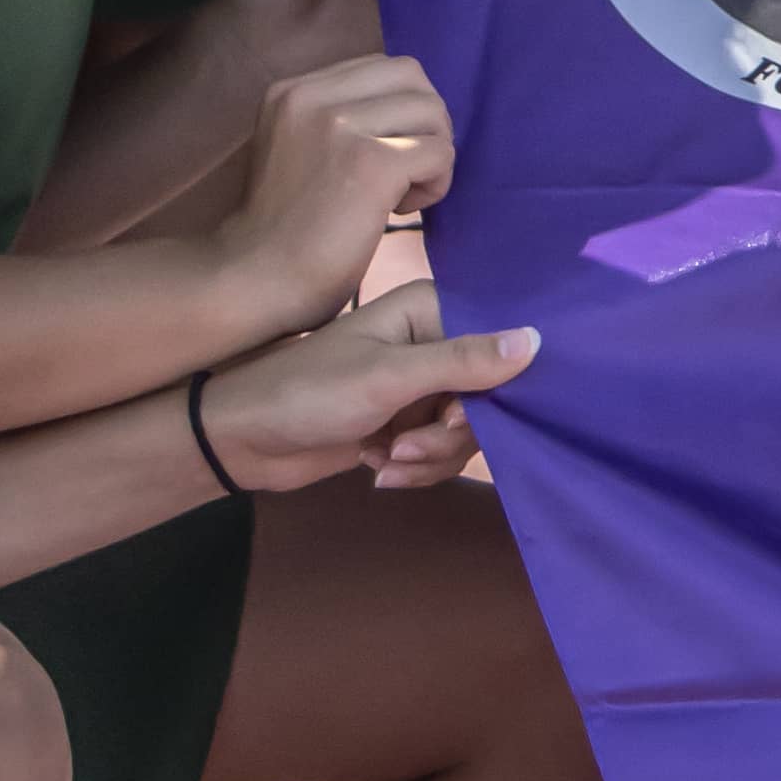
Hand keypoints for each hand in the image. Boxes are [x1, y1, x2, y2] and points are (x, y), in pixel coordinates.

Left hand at [196, 283, 535, 497]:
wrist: (244, 438)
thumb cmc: (308, 392)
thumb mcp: (389, 378)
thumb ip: (464, 362)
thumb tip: (537, 341)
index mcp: (431, 311)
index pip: (499, 350)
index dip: (488, 394)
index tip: (455, 420)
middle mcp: (431, 342)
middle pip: (487, 400)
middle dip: (449, 436)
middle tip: (406, 447)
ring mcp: (418, 386)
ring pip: (465, 434)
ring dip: (428, 457)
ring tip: (383, 458)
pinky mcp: (404, 423)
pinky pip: (439, 453)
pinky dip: (413, 468)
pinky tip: (376, 468)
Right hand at [233, 47, 455, 321]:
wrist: (253, 280)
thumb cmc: (283, 231)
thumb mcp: (297, 148)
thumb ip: (337, 118)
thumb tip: (411, 109)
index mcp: (292, 89)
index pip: (381, 68)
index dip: (400, 111)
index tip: (383, 156)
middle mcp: (312, 95)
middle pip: (412, 76)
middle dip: (425, 122)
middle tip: (406, 170)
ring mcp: (340, 125)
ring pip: (431, 112)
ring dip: (432, 155)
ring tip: (399, 195)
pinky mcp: (371, 162)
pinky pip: (439, 152)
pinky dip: (435, 183)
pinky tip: (401, 210)